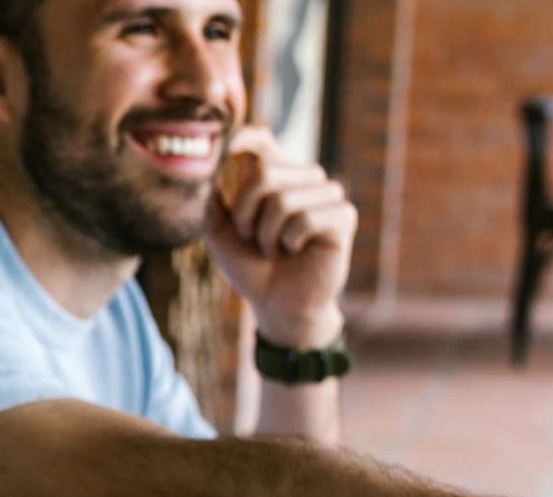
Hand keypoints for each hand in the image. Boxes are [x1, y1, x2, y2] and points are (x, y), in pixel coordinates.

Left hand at [206, 126, 354, 348]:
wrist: (276, 304)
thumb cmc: (250, 266)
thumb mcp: (219, 232)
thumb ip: (212, 199)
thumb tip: (208, 166)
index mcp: (275, 176)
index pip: (261, 142)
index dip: (242, 137)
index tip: (226, 142)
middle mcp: (304, 178)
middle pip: (264, 172)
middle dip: (244, 213)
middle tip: (251, 237)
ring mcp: (327, 195)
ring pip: (283, 199)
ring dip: (267, 234)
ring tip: (273, 249)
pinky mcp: (343, 216)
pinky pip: (306, 218)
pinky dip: (291, 240)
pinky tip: (295, 250)